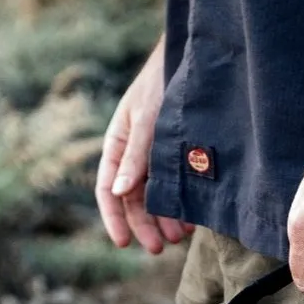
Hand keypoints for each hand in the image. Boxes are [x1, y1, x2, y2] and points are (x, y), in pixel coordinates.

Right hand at [96, 37, 192, 253]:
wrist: (195, 56)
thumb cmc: (163, 81)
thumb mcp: (148, 119)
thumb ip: (136, 156)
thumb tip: (119, 193)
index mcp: (116, 145)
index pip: (108, 191)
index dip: (114, 219)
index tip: (124, 244)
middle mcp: (134, 155)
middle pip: (133, 201)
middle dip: (145, 225)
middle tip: (160, 247)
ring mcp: (156, 156)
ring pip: (155, 198)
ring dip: (164, 219)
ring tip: (180, 236)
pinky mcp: (178, 155)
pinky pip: (175, 187)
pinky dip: (180, 204)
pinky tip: (192, 218)